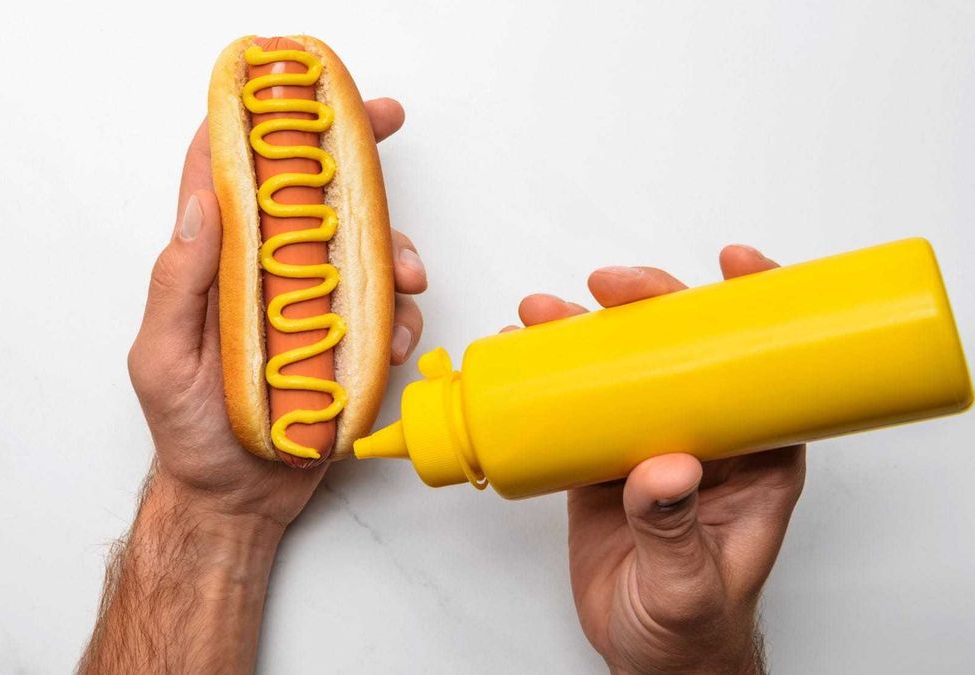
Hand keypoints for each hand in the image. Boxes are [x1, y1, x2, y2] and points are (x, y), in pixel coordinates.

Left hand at [126, 97, 425, 527]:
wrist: (235, 501)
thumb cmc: (187, 433)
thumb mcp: (162, 358)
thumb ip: (179, 282)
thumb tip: (201, 203)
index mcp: (216, 267)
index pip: (230, 177)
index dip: (257, 125)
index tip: (289, 91)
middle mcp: (267, 276)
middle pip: (311, 198)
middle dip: (351, 155)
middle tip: (386, 123)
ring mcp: (311, 309)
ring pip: (362, 252)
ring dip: (395, 249)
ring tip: (411, 277)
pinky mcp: (345, 345)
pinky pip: (385, 315)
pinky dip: (402, 318)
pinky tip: (397, 338)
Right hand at [508, 246, 805, 674]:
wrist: (650, 660)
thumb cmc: (695, 628)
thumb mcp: (691, 584)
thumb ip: (677, 530)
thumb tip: (665, 467)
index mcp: (756, 456)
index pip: (764, 363)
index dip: (754, 305)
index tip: (733, 265)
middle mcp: (705, 436)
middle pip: (683, 348)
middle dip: (648, 304)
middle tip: (610, 289)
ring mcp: (650, 443)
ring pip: (624, 367)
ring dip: (585, 332)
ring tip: (543, 315)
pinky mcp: (604, 462)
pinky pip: (578, 405)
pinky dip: (546, 377)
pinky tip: (520, 357)